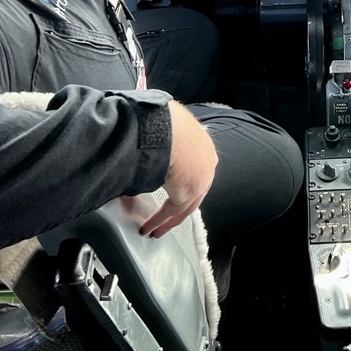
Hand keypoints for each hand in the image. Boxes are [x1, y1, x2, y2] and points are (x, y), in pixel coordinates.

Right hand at [138, 101, 217, 237]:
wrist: (167, 128)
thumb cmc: (163, 120)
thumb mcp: (166, 127)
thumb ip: (160, 140)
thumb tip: (143, 143)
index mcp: (203, 144)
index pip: (194, 167)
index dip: (181, 180)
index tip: (172, 188)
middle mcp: (207, 162)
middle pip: (193, 190)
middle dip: (178, 206)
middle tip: (167, 218)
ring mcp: (202, 178)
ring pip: (185, 204)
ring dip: (168, 219)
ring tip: (155, 229)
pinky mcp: (189, 192)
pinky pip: (173, 211)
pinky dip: (159, 220)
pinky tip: (149, 227)